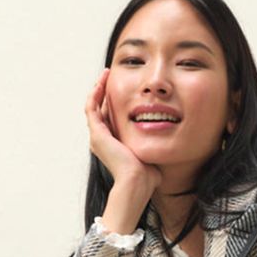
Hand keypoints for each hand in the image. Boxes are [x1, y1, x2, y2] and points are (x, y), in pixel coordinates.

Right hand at [85, 68, 162, 194]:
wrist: (137, 182)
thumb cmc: (147, 175)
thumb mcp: (150, 153)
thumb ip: (153, 145)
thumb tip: (165, 141)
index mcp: (113, 145)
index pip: (111, 117)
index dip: (116, 102)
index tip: (126, 89)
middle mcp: (102, 140)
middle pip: (101, 110)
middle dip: (105, 92)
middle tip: (111, 76)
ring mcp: (98, 137)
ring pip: (93, 106)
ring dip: (99, 89)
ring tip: (106, 74)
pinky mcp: (97, 133)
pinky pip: (91, 107)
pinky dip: (95, 93)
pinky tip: (103, 81)